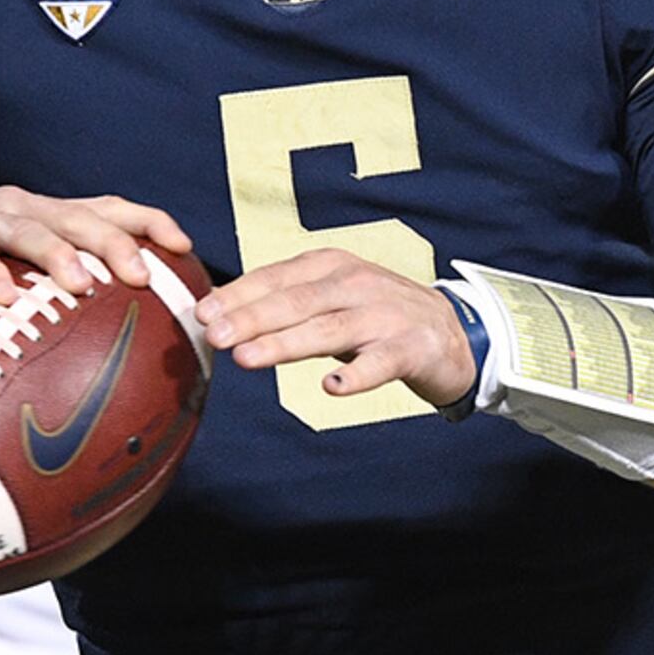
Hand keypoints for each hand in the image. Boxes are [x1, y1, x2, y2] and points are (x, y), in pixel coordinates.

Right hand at [0, 190, 189, 312]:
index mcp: (47, 215)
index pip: (108, 208)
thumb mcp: (14, 282)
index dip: (148, 221)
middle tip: (143, 276)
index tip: (185, 247)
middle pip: (79, 218)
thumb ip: (53, 301)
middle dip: (115, 243)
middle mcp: (22, 209)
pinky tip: (4, 298)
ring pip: (30, 229)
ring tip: (82, 285)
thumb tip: (113, 351)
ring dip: (59, 255)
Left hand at [194, 248, 478, 407]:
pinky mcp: (411, 348)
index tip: (201, 314)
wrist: (452, 331)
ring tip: (248, 357)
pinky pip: (380, 363)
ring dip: (285, 343)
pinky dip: (356, 376)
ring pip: (328, 329)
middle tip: (214, 336)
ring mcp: (385, 315)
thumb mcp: (332, 297)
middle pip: (296, 301)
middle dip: (251, 318)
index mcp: (331, 266)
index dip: (238, 295)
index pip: (276, 277)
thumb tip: (219, 318)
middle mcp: (356, 284)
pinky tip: (331, 388)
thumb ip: (285, 304)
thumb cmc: (377, 315)